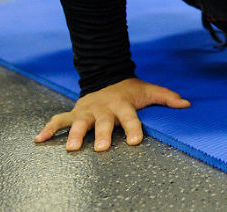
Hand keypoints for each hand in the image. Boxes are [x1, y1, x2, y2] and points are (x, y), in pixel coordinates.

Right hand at [34, 78, 190, 151]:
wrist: (106, 77)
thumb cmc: (130, 90)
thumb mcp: (149, 91)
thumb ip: (167, 98)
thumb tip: (187, 104)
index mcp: (122, 104)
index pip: (130, 117)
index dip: (134, 128)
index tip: (136, 141)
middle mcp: (103, 108)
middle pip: (103, 123)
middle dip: (103, 135)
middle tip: (103, 148)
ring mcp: (87, 111)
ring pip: (80, 123)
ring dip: (76, 135)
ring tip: (72, 149)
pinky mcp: (74, 113)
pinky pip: (59, 121)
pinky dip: (49, 129)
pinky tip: (39, 140)